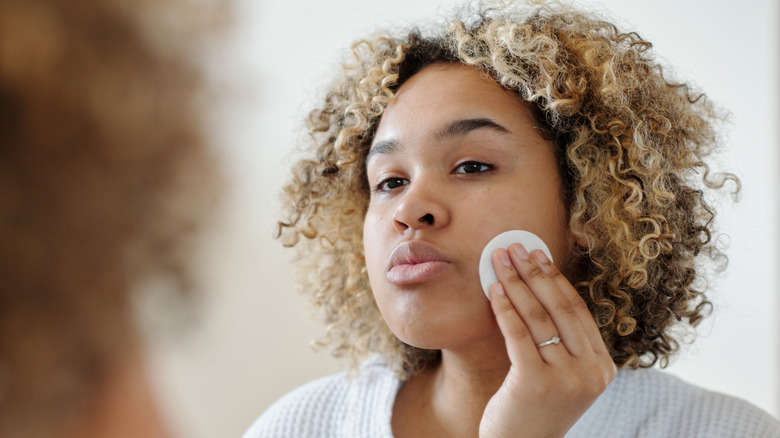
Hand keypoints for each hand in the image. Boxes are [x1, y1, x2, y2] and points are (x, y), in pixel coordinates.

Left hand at [479, 243, 616, 437]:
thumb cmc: (533, 409)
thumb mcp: (559, 376)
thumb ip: (560, 342)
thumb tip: (537, 286)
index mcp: (602, 367)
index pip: (578, 312)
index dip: (556, 279)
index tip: (538, 255)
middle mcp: (590, 372)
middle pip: (561, 309)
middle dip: (535, 273)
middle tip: (516, 247)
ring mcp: (566, 379)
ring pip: (538, 318)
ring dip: (516, 283)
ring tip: (499, 260)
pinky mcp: (535, 383)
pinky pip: (519, 335)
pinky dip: (504, 308)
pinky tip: (493, 289)